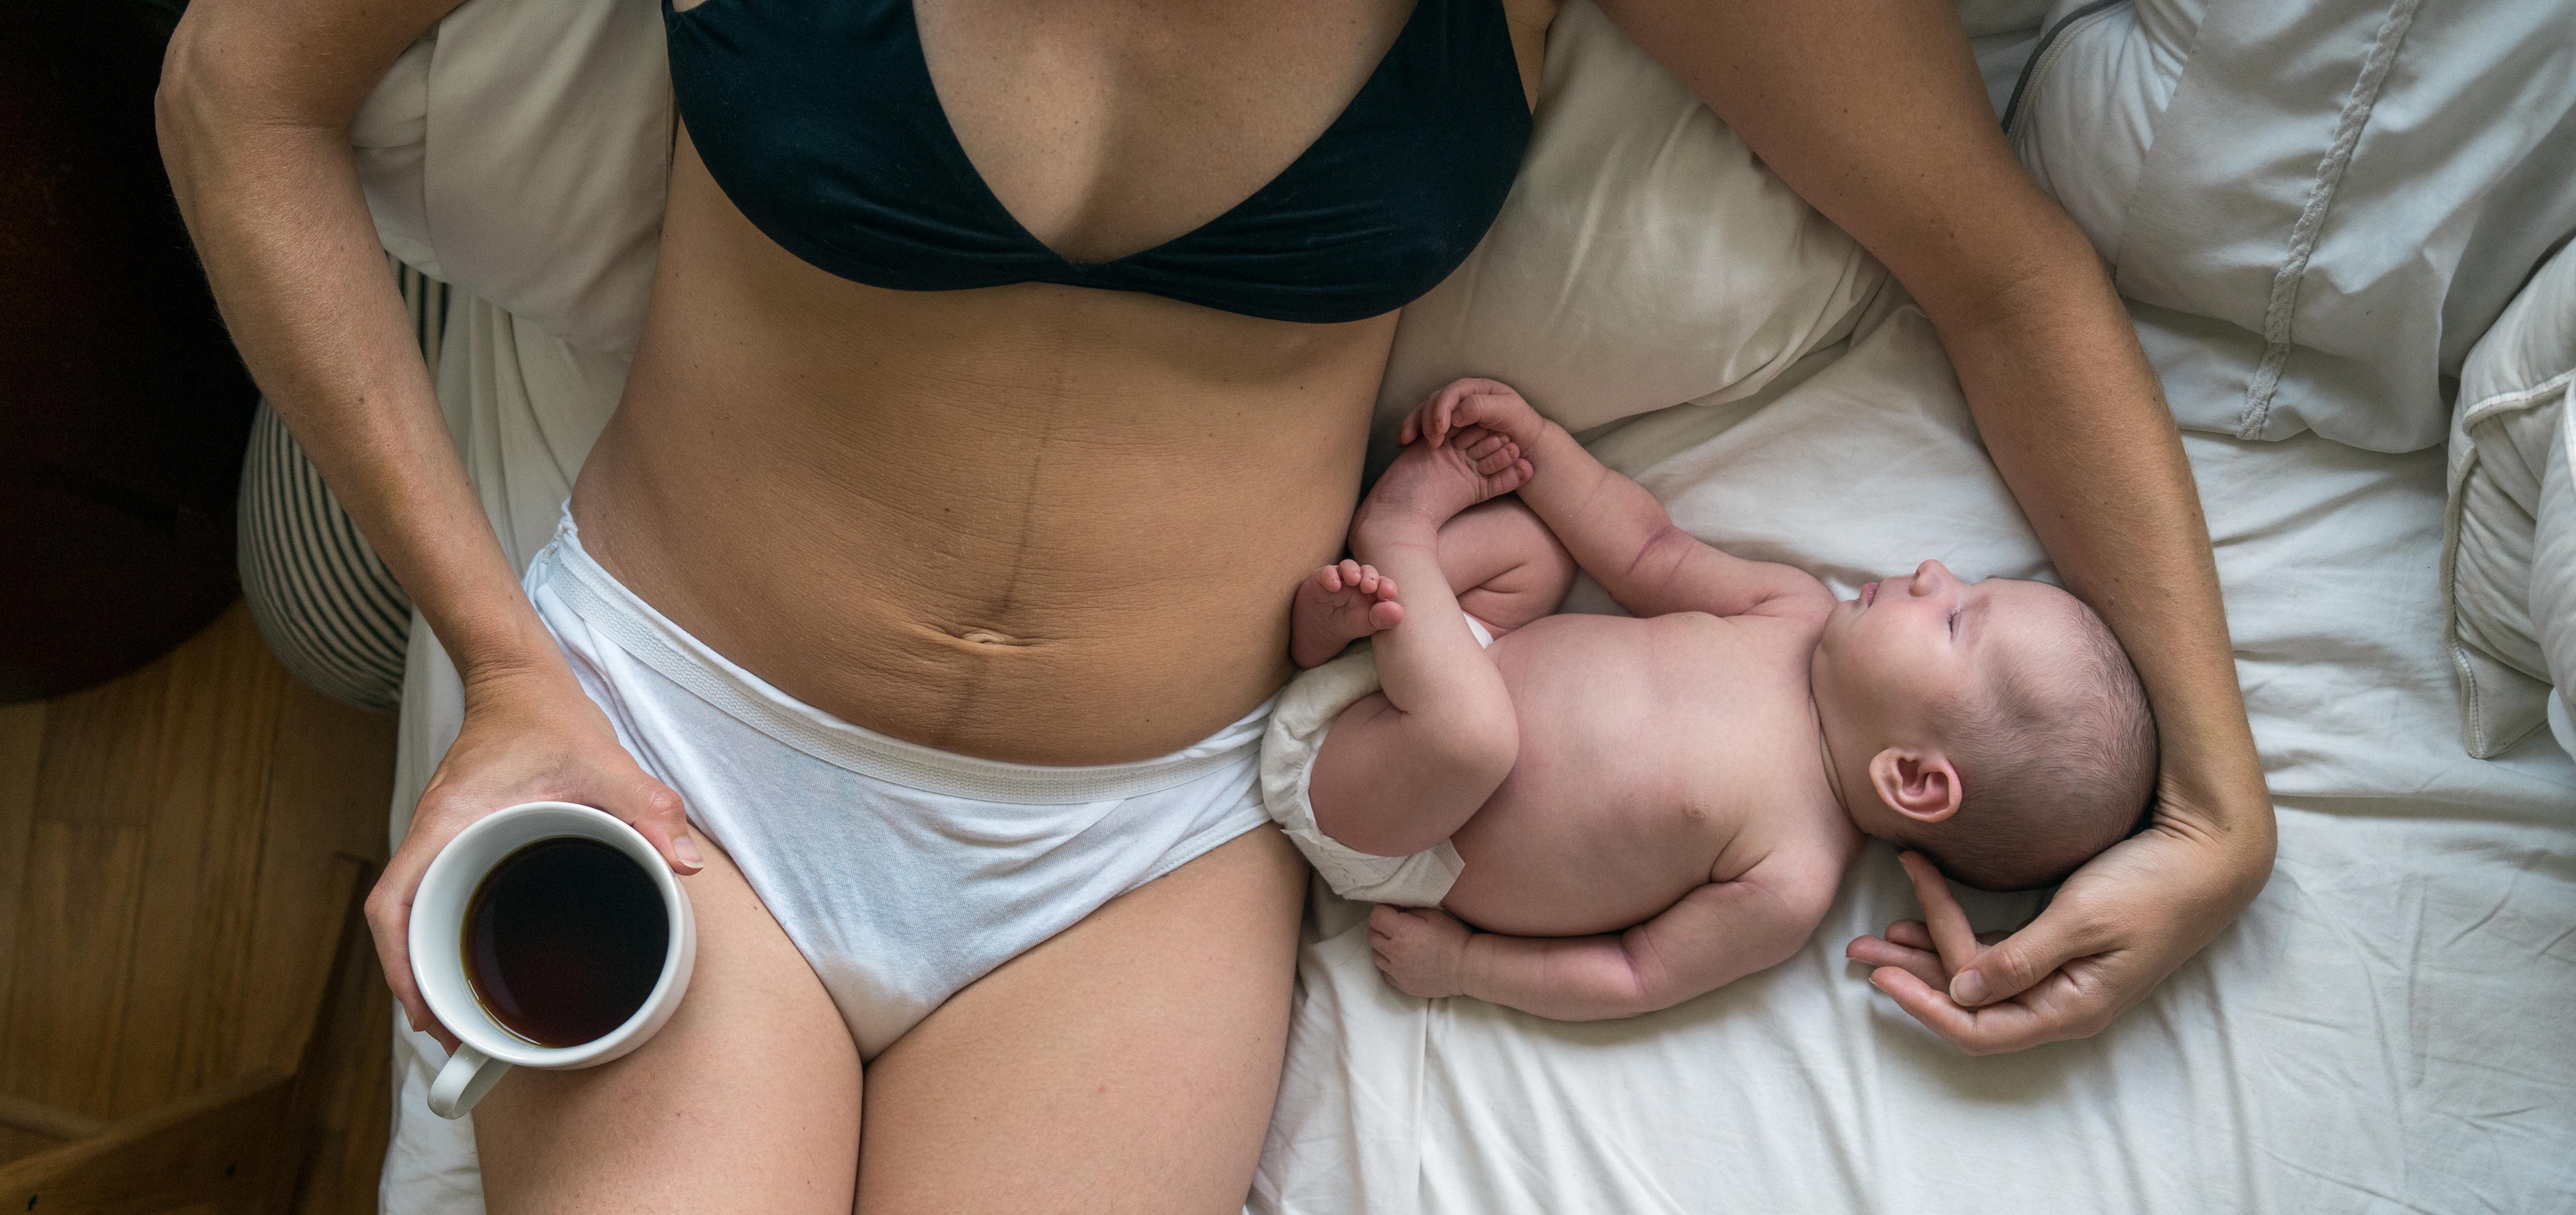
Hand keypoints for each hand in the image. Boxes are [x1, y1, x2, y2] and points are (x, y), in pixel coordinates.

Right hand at [363, 660, 704, 1050]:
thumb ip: (646, 809)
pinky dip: (446, 934)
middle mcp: (431, 836)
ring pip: (415, 914)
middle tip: (456, 1035)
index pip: (392, 905)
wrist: (519, 679)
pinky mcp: (457, 840)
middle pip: (398, 924)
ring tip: (466, 1016)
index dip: (399, 966)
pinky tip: (479, 961)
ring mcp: (440, 839)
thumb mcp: (603, 761)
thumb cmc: (547, 717)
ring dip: (429, 964)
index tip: (426, 1012)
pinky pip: (437, 896)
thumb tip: (687, 864)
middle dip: (416, 984)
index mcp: (447, 824)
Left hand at [1369, 904, 1471, 998]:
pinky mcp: (1402, 985)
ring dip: (1383, 947)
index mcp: (1402, 932)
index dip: (1382, 910)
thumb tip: (1394, 910)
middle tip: (1395, 925)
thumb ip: (1408, 911)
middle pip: (1372, 935)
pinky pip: (1385, 972)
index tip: (1392, 910)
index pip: (1376, 917)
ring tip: (1398, 943)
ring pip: (1375, 955)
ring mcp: (1397, 972)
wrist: (1466, 968)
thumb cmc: (1453, 938)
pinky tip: (1401, 960)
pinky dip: (1389, 965)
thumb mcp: (1433, 915)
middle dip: (1380, 927)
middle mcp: (1395, 953)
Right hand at [1402, 377, 1551, 454]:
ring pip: (1424, 413)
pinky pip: (1423, 427)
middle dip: (1425, 419)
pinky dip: (1411, 433)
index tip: (1442, 430)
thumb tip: (1455, 414)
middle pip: (1434, 402)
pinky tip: (1403, 443)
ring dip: (1413, 425)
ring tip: (1406, 442)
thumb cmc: (1521, 425)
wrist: (1528, 445)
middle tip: (1431, 442)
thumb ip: (1481, 407)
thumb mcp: (1507, 411)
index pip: (1452, 392)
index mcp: (1476, 389)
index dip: (1442, 408)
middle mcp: (1462, 399)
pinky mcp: (1446, 429)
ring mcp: (1453, 414)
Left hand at [1848, 809, 2269, 1053]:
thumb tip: (1960, 992)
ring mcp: (2061, 974)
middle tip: (1857, 950)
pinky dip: (1956, 935)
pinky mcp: (2060, 944)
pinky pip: (1995, 951)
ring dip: (1925, 952)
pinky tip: (1919, 916)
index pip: (1979, 1029)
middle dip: (1910, 975)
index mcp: (2070, 1007)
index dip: (1924, 1008)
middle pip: (1968, 1003)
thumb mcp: (2083, 920)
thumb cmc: (2152, 885)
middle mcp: (2061, 1000)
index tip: (1880, 976)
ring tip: (1874, 932)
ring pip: (1976, 975)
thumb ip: (2021, 959)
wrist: (2207, 853)